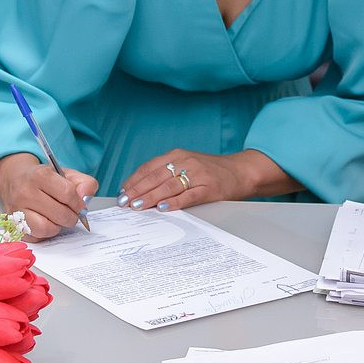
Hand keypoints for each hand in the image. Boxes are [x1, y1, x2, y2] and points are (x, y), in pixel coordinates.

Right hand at [0, 153, 98, 239]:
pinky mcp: (14, 225)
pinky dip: (46, 232)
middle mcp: (25, 192)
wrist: (15, 180)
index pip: (68, 193)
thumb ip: (84, 183)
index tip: (79, 205)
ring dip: (58, 226)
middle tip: (70, 213)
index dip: (78, 202)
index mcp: (40, 175)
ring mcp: (17, 210)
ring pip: (47, 228)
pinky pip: (37, 236)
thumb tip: (85, 197)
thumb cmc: (43, 179)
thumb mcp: (66, 174)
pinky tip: (47, 222)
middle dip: (71, 216)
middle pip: (60, 213)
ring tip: (58, 218)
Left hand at [118, 148, 282, 212]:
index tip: (123, 192)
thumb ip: (166, 173)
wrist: (240, 171)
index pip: (149, 167)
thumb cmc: (210, 171)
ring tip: (138, 206)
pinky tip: (164, 208)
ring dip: (151, 197)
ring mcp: (198, 175)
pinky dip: (175, 202)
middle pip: (156, 176)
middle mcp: (186, 162)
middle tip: (126, 202)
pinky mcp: (209, 188)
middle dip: (138, 190)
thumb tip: (140, 190)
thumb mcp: (186, 164)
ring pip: (169, 186)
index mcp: (177, 155)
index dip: (134, 180)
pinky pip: (189, 196)